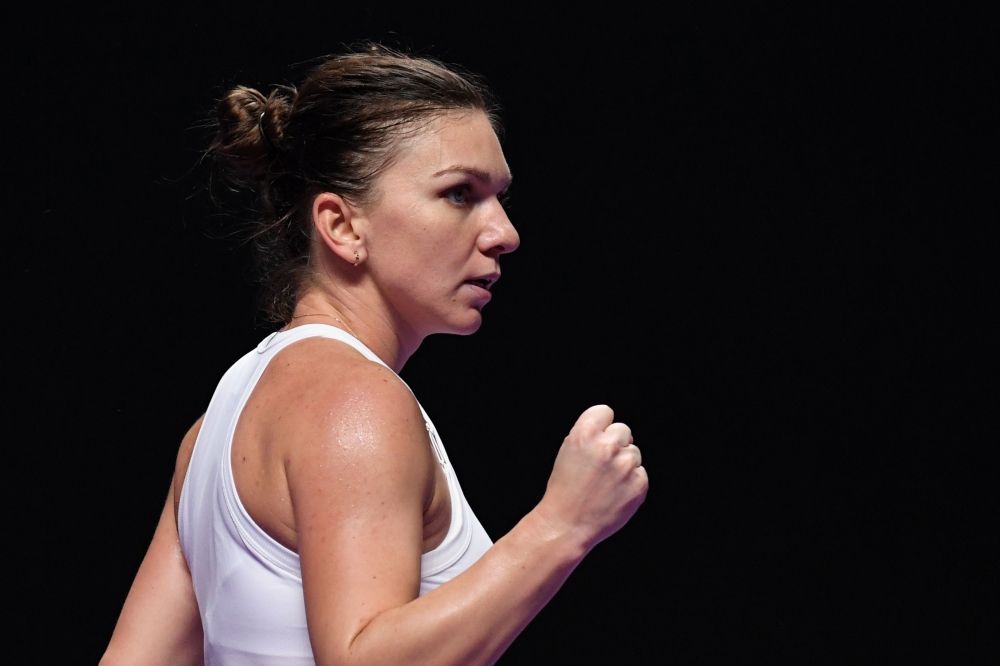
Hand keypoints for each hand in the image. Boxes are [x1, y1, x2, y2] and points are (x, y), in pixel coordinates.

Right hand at [535, 405, 647, 550]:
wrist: (568, 525)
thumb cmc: (565, 490)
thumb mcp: (567, 451)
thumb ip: (588, 435)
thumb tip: (609, 429)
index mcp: (584, 433)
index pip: (605, 412)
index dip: (601, 425)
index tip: (598, 437)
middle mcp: (607, 446)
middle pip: (623, 430)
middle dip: (615, 444)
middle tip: (602, 464)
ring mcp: (625, 465)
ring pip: (634, 452)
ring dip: (624, 463)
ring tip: (606, 482)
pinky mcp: (639, 483)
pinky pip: (641, 473)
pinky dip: (631, 482)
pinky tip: (614, 493)